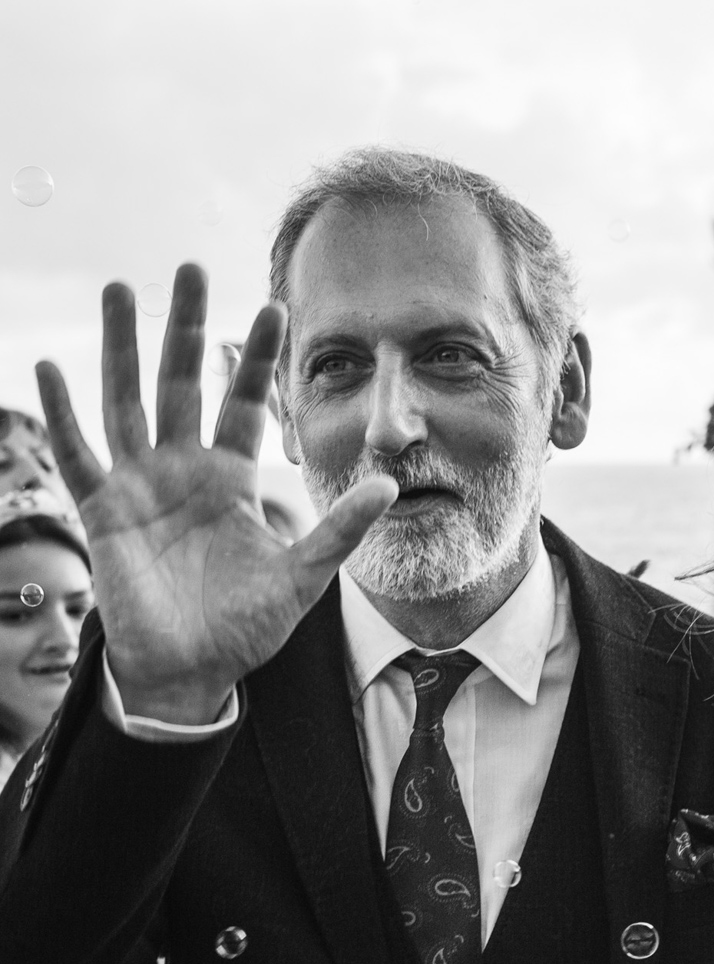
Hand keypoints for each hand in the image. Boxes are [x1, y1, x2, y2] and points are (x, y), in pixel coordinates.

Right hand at [36, 265, 397, 724]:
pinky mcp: (103, 513)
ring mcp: (139, 487)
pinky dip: (61, 414)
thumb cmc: (244, 629)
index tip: (272, 305)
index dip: (254, 359)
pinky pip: (78, 455)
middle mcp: (181, 471)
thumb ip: (340, 530)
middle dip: (184, 327)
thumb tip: (391, 486)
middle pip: (180, 383)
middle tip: (189, 266)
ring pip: (126, 400)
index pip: (243, 403)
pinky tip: (49, 369)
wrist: (192, 675)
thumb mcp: (303, 577)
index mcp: (228, 479)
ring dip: (120, 347)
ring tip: (119, 289)